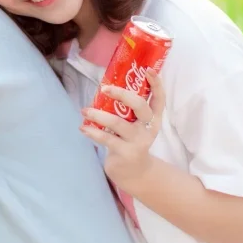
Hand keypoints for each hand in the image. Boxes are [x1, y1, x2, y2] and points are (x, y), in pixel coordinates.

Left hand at [80, 70, 165, 190]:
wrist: (134, 172)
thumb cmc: (130, 140)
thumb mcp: (134, 124)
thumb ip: (126, 108)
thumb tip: (106, 85)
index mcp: (153, 118)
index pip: (159, 99)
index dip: (156, 85)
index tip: (149, 70)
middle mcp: (148, 128)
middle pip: (140, 106)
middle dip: (122, 94)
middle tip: (104, 88)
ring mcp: (138, 141)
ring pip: (118, 123)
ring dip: (98, 114)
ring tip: (84, 110)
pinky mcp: (126, 152)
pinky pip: (106, 138)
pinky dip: (92, 131)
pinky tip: (83, 127)